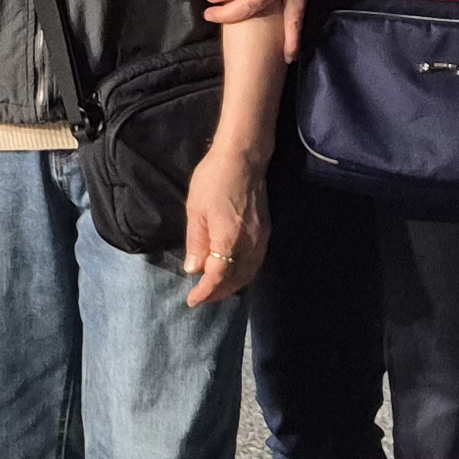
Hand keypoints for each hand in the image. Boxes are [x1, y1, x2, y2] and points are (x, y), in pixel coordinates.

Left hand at [180, 143, 268, 306]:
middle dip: (219, 293)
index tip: (193, 300)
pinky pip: (255, 263)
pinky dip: (243, 273)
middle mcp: (250, 245)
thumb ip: (196, 243)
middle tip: (202, 298)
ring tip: (215, 289)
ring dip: (232, 285)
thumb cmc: (214, 180)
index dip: (205, 292)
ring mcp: (261, 239)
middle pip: (237, 280)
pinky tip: (232, 272)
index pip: (218, 277)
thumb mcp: (196, 211)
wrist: (243, 158)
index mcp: (230, 240)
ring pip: (249, 273)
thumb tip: (194, 270)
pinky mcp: (266, 232)